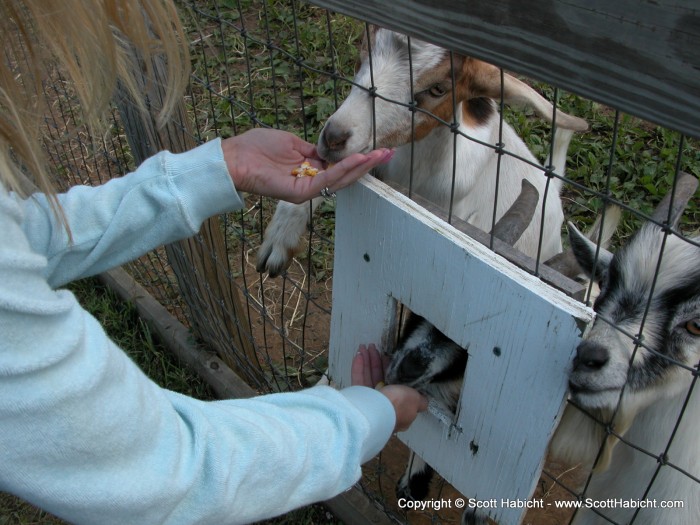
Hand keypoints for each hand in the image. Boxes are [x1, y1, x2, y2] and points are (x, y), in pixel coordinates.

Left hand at [221, 128, 393, 203]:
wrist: (235, 157)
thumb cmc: (256, 148)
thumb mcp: (291, 143)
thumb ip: (310, 149)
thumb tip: (327, 150)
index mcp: (308, 170)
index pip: (338, 166)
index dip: (357, 158)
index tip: (376, 148)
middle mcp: (310, 182)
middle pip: (344, 175)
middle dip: (367, 163)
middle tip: (389, 151)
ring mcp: (306, 190)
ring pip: (340, 179)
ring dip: (361, 166)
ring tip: (379, 155)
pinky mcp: (301, 194)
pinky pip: (327, 181)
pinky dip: (343, 169)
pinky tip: (358, 159)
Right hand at [351, 344, 427, 432]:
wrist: (375, 413)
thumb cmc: (397, 405)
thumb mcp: (416, 400)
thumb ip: (421, 400)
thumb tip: (425, 400)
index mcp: (399, 406)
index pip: (398, 387)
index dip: (394, 372)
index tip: (390, 359)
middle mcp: (384, 404)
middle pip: (381, 378)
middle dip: (377, 361)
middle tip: (374, 348)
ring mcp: (370, 402)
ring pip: (369, 377)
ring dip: (367, 361)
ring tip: (364, 347)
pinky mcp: (357, 398)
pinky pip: (358, 380)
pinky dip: (358, 367)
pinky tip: (358, 355)